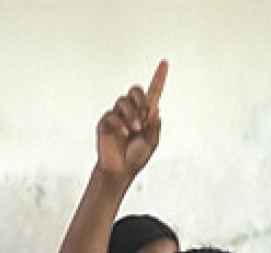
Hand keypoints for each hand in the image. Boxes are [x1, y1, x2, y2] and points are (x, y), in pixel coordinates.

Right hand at [95, 60, 167, 177]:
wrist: (120, 170)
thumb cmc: (136, 157)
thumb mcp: (152, 142)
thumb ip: (154, 126)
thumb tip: (155, 109)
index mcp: (145, 114)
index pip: (153, 92)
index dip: (159, 77)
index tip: (164, 63)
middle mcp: (131, 111)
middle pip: (135, 90)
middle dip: (140, 100)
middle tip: (143, 117)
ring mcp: (117, 115)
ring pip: (123, 101)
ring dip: (131, 115)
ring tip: (134, 130)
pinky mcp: (106, 122)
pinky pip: (112, 115)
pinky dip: (119, 123)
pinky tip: (123, 133)